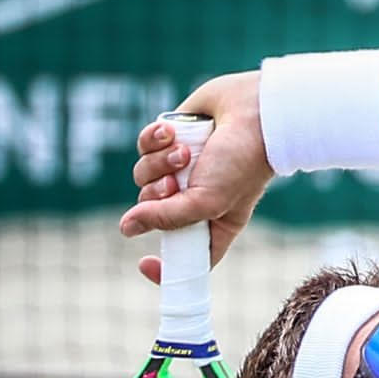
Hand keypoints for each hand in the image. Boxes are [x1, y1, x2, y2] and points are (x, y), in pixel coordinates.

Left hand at [118, 70, 272, 281]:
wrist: (251, 111)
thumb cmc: (240, 163)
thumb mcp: (206, 201)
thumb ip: (165, 217)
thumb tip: (126, 228)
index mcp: (210, 225)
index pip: (181, 255)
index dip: (162, 265)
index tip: (143, 262)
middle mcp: (193, 199)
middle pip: (151, 210)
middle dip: (158, 194)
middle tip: (176, 182)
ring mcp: (179, 169)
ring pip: (143, 175)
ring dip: (158, 162)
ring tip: (184, 151)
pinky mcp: (169, 139)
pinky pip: (143, 146)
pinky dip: (153, 138)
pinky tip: (172, 131)